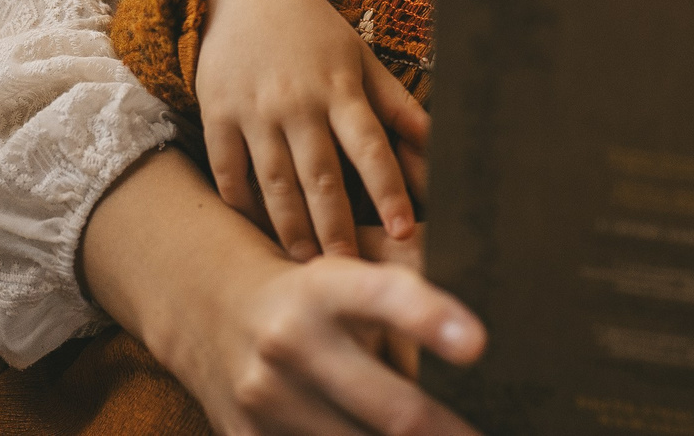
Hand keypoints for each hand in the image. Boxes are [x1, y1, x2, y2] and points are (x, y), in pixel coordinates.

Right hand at [188, 242, 485, 435]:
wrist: (214, 313)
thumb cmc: (313, 295)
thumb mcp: (351, 274)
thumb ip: (408, 297)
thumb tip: (479, 337)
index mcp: (327, 288)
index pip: (386, 298)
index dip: (431, 320)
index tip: (478, 345)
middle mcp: (292, 343)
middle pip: (390, 408)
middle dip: (445, 433)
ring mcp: (266, 400)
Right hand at [197, 0, 429, 257]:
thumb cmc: (315, 33)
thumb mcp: (360, 58)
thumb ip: (396, 105)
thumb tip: (440, 144)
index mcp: (341, 87)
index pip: (371, 146)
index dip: (389, 190)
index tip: (405, 231)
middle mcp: (298, 102)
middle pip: (320, 176)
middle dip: (337, 228)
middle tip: (350, 273)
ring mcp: (254, 110)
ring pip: (274, 182)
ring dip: (291, 228)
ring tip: (306, 264)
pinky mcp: (216, 115)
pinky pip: (229, 170)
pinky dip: (242, 203)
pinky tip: (256, 233)